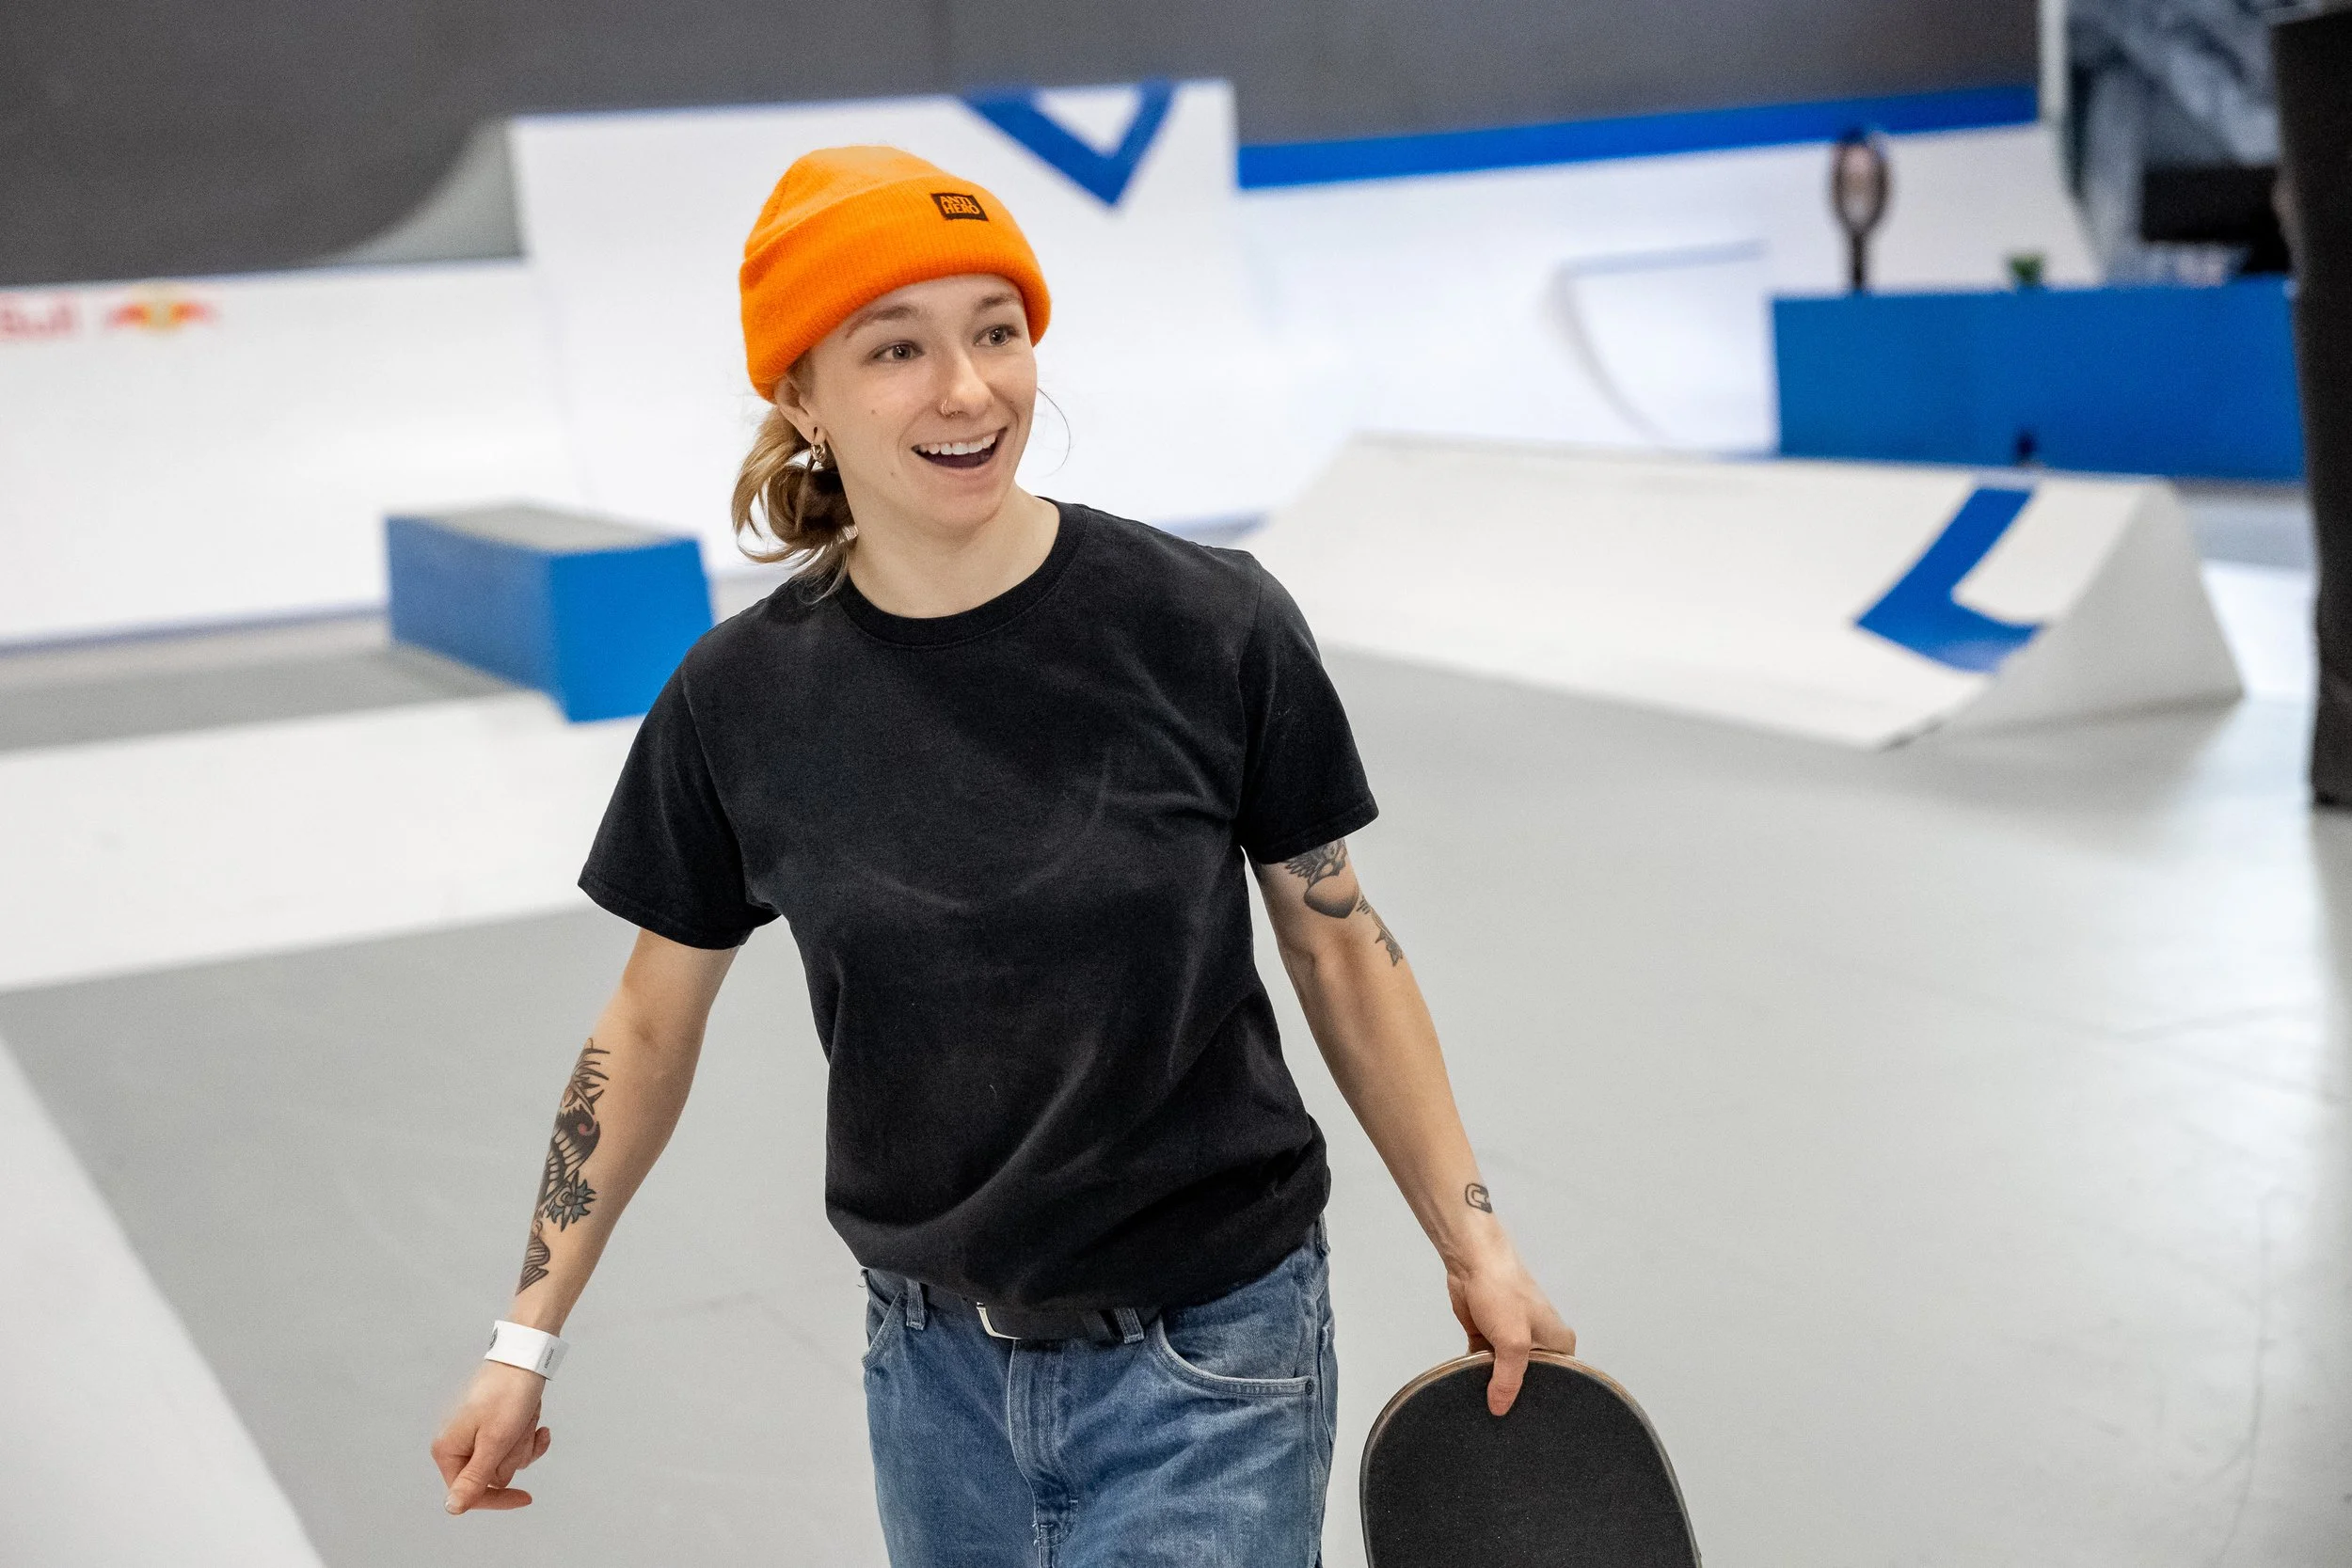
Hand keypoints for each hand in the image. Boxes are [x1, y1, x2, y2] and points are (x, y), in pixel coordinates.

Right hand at [431, 1361, 552, 1512]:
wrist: (524, 1357)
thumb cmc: (507, 1395)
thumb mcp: (494, 1442)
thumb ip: (474, 1478)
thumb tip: (451, 1508)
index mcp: (448, 1451)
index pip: (470, 1494)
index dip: (499, 1498)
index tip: (526, 1498)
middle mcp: (457, 1445)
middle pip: (493, 1475)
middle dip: (513, 1454)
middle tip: (517, 1427)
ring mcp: (476, 1436)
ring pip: (508, 1461)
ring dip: (523, 1441)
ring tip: (525, 1416)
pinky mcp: (494, 1427)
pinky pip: (514, 1446)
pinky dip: (528, 1435)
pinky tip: (539, 1423)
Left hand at [1447, 1240, 1575, 1416]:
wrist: (1472, 1261)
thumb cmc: (1504, 1291)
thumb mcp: (1512, 1341)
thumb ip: (1508, 1379)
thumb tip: (1500, 1408)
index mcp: (1558, 1343)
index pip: (1559, 1383)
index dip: (1544, 1402)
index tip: (1531, 1424)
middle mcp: (1540, 1343)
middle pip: (1531, 1381)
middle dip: (1516, 1396)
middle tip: (1505, 1423)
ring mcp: (1513, 1340)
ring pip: (1505, 1374)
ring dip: (1493, 1386)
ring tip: (1485, 1412)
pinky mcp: (1489, 1338)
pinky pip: (1485, 1366)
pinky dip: (1476, 1374)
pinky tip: (1468, 1391)